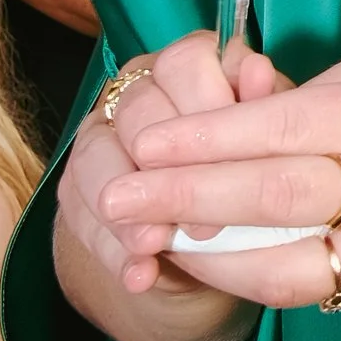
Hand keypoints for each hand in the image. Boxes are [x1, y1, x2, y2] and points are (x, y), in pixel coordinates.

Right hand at [57, 30, 286, 302]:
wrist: (206, 240)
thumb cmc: (249, 173)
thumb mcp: (265, 143)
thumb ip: (262, 109)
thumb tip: (259, 74)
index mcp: (186, 66)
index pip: (184, 64)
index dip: (210, 110)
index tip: (237, 160)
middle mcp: (135, 91)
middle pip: (135, 110)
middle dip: (167, 167)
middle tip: (202, 219)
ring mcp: (98, 137)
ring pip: (95, 159)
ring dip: (128, 210)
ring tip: (153, 245)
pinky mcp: (76, 189)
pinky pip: (81, 215)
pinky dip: (113, 251)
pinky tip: (139, 275)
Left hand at [104, 35, 340, 321]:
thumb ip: (334, 86)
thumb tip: (253, 108)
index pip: (283, 131)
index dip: (207, 140)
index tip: (148, 144)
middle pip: (269, 200)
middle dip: (181, 203)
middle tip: (117, 203)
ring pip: (283, 269)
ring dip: (209, 260)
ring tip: (155, 247)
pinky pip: (318, 288)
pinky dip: (266, 276)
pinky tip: (225, 262)